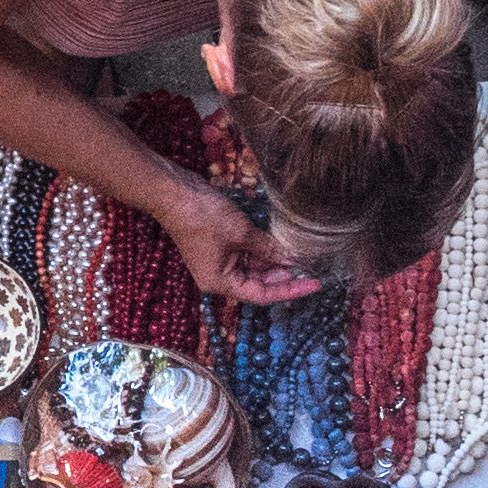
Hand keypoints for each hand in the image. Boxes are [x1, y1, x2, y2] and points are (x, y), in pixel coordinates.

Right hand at [164, 184, 323, 305]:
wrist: (174, 191)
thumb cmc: (203, 217)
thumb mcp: (241, 233)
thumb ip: (269, 249)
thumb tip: (293, 259)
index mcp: (221, 282)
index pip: (262, 295)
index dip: (290, 290)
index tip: (314, 283)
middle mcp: (219, 276)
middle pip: (258, 282)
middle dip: (283, 273)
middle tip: (310, 263)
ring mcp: (218, 260)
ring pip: (254, 267)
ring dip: (274, 259)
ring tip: (299, 252)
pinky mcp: (219, 244)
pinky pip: (246, 253)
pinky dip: (263, 249)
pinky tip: (280, 242)